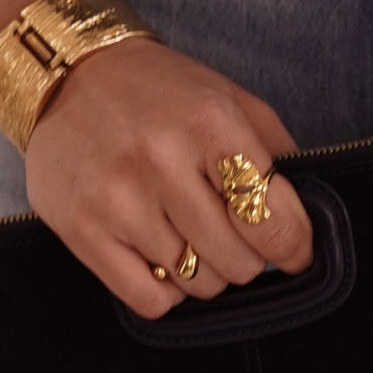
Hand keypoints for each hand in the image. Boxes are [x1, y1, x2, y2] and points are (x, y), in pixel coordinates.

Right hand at [0, 0, 317, 320]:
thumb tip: (304, 219)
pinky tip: (162, 257)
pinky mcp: (82, 231)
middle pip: (237, 259)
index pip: (271, 216)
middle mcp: (163, 160)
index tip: (295, 253)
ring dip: (206, 271)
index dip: (294, 246)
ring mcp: (119, 199)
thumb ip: (275, 150)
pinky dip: (166, 289)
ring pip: (196, 282)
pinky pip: (148, 299)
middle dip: (250, 258)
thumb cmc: (158, 90)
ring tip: (194, 238)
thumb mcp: (228, 97)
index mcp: (210, 122)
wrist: (68, 74)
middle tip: (237, 238)